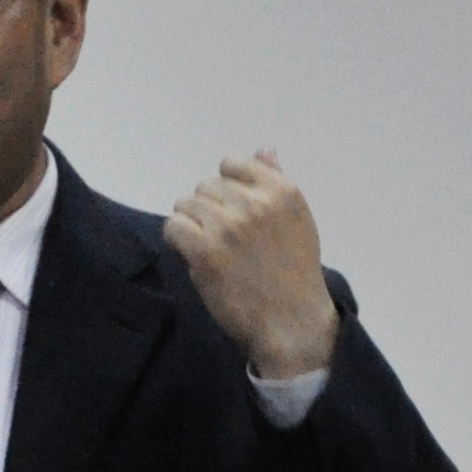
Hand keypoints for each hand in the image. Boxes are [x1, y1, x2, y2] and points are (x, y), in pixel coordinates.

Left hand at [163, 150, 337, 378]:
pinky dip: (177, 241)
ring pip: (185, 204)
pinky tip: (192, 256)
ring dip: (190, 225)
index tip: (232, 213)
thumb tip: (264, 149)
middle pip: (206, 186)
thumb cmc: (294, 274)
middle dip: (207, 209)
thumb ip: (276, 183)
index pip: (233, 164)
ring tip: (207, 248)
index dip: (226, 188)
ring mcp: (229, 227)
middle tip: (220, 238)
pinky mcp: (206, 252)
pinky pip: (173, 228)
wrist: (291, 323)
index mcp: (281, 191)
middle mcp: (255, 203)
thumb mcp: (297, 220)